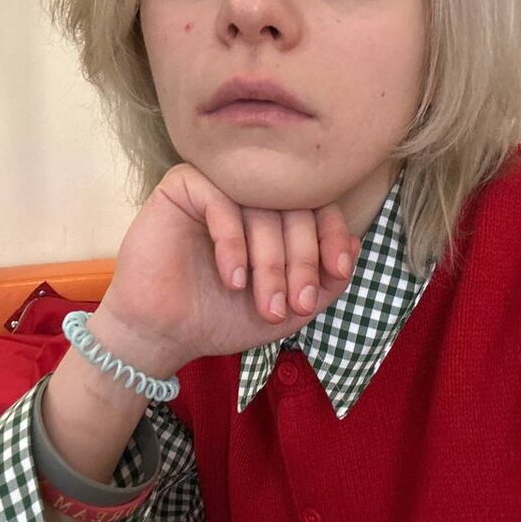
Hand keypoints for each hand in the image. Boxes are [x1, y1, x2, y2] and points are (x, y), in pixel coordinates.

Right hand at [97, 162, 360, 371]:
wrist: (163, 335)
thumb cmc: (223, 317)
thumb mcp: (288, 308)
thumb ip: (326, 282)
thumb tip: (357, 245)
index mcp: (277, 213)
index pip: (319, 206)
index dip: (333, 236)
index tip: (337, 270)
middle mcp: (251, 193)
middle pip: (295, 207)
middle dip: (301, 261)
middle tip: (296, 304)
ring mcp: (218, 186)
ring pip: (262, 206)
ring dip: (271, 262)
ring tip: (267, 305)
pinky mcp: (182, 187)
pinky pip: (220, 199)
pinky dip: (233, 243)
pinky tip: (233, 279)